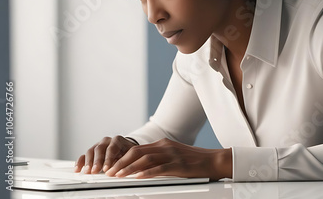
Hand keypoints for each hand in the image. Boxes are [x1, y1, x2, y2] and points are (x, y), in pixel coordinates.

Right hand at [75, 136, 137, 173]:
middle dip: (97, 161)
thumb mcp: (131, 156)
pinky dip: (80, 162)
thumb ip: (125, 161)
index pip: (112, 148)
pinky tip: (77, 169)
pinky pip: (84, 155)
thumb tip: (120, 170)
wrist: (126, 149)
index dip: (108, 159)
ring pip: (90, 151)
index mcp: (117, 140)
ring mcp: (98, 145)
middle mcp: (106, 141)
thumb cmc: (129, 154)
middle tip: (95, 171)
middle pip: (99, 149)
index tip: (106, 169)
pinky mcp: (91, 151)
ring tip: (87, 172)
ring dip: (88, 162)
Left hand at [104, 138, 231, 180]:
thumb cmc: (194, 161)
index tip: (111, 166)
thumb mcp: (174, 157)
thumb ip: (158, 160)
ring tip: (118, 176)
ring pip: (145, 159)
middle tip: (109, 172)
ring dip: (129, 168)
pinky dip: (146, 173)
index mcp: (163, 144)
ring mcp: (172, 155)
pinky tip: (138, 177)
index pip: (136, 149)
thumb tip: (140, 169)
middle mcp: (165, 146)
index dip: (121, 157)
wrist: (214, 160)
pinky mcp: (179, 164)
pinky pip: (159, 168)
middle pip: (137, 152)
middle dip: (120, 162)